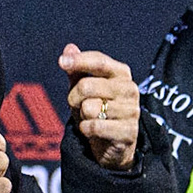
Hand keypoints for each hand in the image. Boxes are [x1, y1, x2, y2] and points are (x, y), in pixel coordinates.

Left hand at [59, 44, 139, 169]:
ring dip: (82, 116)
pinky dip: (86, 130)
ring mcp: (131, 111)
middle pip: (87, 86)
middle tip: (78, 106)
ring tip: (91, 119)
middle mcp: (129, 89)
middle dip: (74, 97)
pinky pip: (94, 126)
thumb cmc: (98, 110)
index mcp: (121, 73)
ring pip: (89, 108)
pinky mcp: (128, 132)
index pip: (99, 61)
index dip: (79, 60)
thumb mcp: (85, 88)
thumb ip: (77, 69)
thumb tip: (69, 48)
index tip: (61, 62)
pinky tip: (93, 131)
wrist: (113, 143)